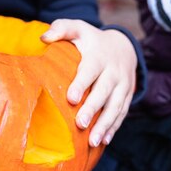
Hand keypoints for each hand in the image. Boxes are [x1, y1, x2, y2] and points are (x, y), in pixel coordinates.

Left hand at [41, 19, 136, 146]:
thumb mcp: (78, 29)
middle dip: (93, 109)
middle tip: (80, 124)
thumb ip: (61, 29)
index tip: (71, 98)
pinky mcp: (128, 97)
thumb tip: (43, 38)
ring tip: (93, 142)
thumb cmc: (91, 41)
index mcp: (99, 56)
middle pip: (104, 92)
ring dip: (105, 125)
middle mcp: (114, 72)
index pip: (90, 71)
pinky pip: (122, 114)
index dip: (81, 83)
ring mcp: (123, 85)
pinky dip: (114, 128)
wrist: (123, 46)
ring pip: (116, 106)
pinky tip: (104, 142)